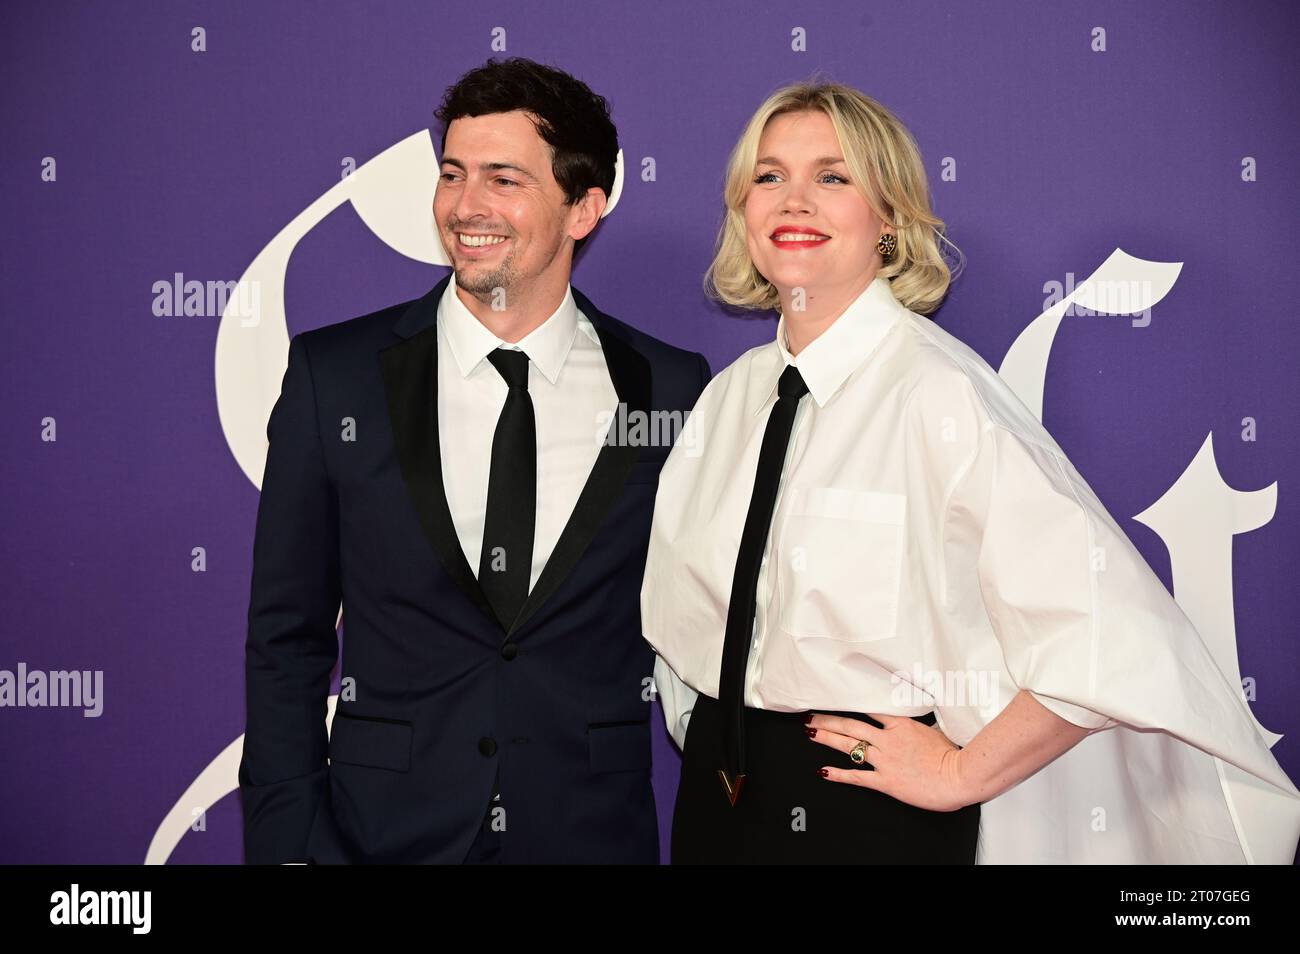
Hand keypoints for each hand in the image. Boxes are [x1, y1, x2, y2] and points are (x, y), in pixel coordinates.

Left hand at [806, 712, 971, 811]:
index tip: (836, 700)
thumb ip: (920, 726)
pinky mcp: (886, 780)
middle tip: (812, 716)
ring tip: (810, 733)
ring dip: (827, 739)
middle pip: (852, 725)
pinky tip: (824, 771)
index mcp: (901, 725)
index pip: (870, 710)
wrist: (959, 776)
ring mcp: (885, 760)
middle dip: (829, 720)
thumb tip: (920, 721)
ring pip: (850, 746)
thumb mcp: (936, 732)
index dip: (851, 704)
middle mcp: (889, 740)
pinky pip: (857, 776)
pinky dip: (838, 774)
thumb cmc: (953, 756)